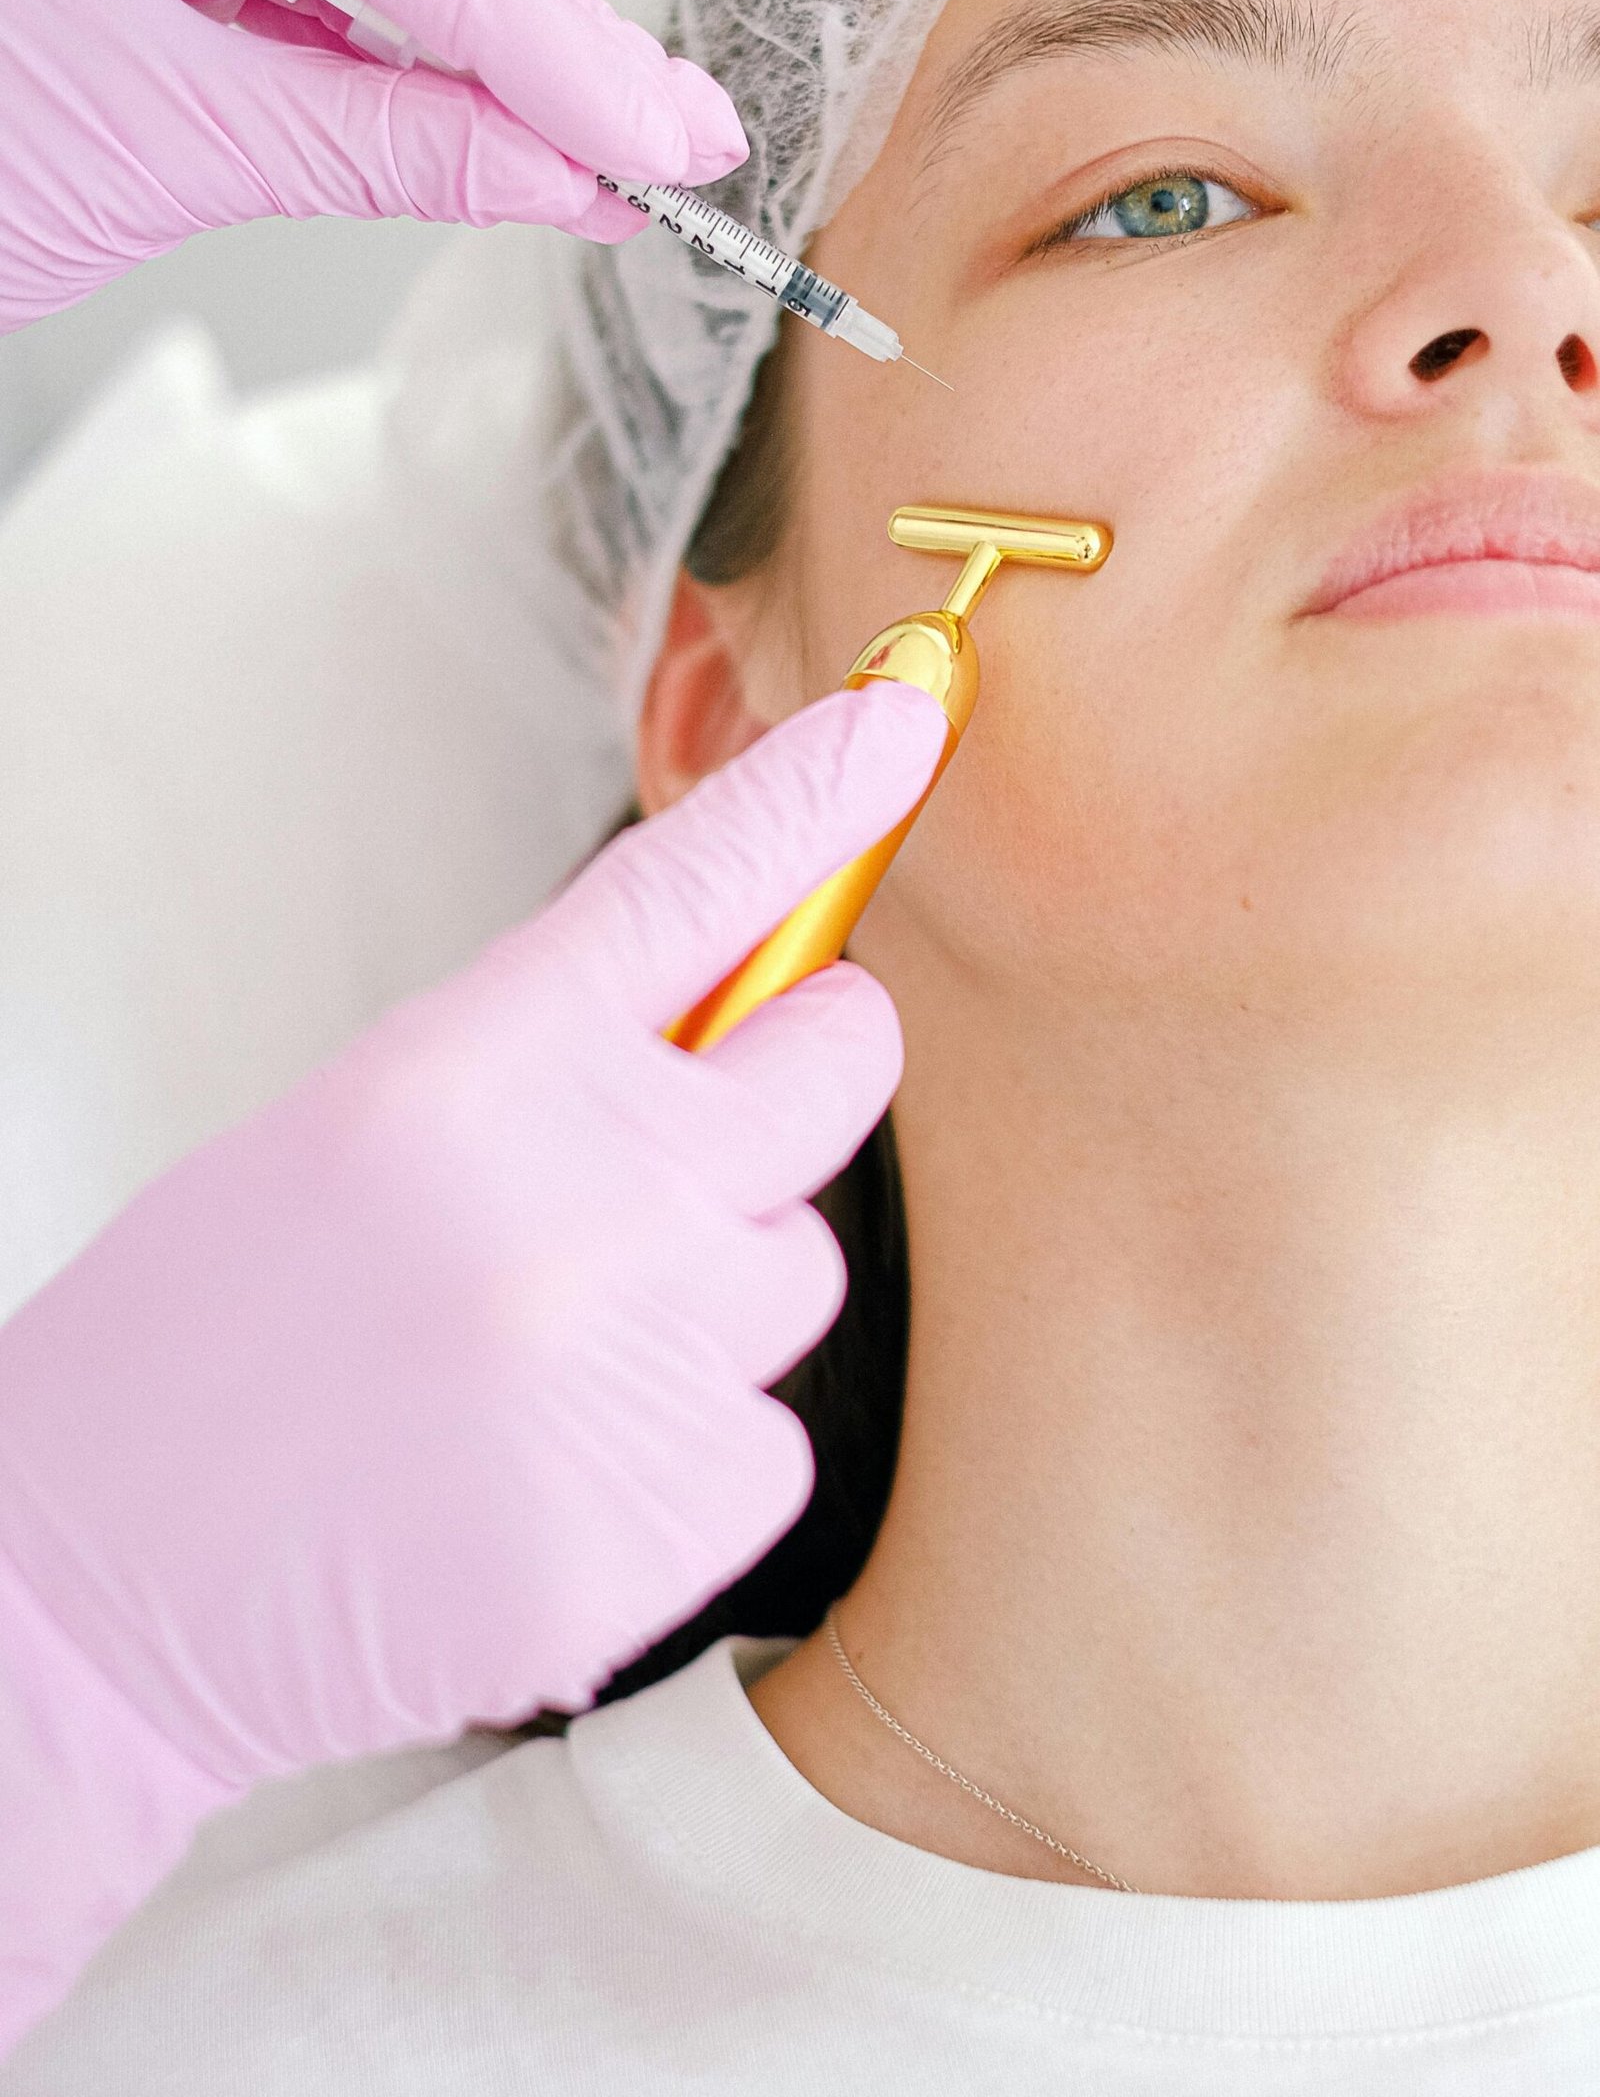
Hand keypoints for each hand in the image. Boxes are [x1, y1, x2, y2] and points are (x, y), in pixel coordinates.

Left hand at [0, 0, 745, 329]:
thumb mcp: (160, 149)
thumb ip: (371, 145)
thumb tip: (547, 172)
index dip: (538, 34)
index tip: (656, 132)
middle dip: (539, 38)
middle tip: (682, 134)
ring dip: (482, 60)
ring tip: (613, 145)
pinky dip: (394, 75)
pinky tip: (489, 126)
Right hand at [0, 681, 944, 1792]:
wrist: (103, 1599)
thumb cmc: (206, 1349)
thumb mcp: (347, 1131)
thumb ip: (541, 1052)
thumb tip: (718, 988)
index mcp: (465, 1077)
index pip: (687, 890)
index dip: (811, 800)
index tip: (898, 731)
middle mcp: (575, 1205)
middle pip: (836, 1069)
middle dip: (796, 1073)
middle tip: (704, 1124)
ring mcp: (636, 1370)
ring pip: (800, 1267)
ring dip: (711, 1292)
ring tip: (546, 1357)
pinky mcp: (670, 1524)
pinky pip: (770, 1435)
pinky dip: (685, 1445)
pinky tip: (552, 1470)